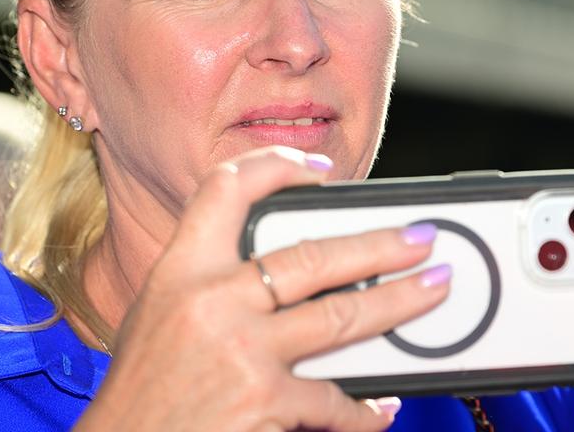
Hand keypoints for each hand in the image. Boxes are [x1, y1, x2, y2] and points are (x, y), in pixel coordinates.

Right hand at [75, 146, 449, 431]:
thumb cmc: (141, 390)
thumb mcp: (156, 315)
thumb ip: (210, 284)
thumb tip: (288, 271)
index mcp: (181, 269)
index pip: (227, 188)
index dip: (278, 165)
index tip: (319, 168)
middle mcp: (212, 300)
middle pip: (313, 254)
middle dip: (379, 244)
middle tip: (419, 237)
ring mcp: (242, 350)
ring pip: (341, 316)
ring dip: (398, 302)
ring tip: (431, 289)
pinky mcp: (264, 401)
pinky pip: (334, 398)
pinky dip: (364, 407)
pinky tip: (381, 406)